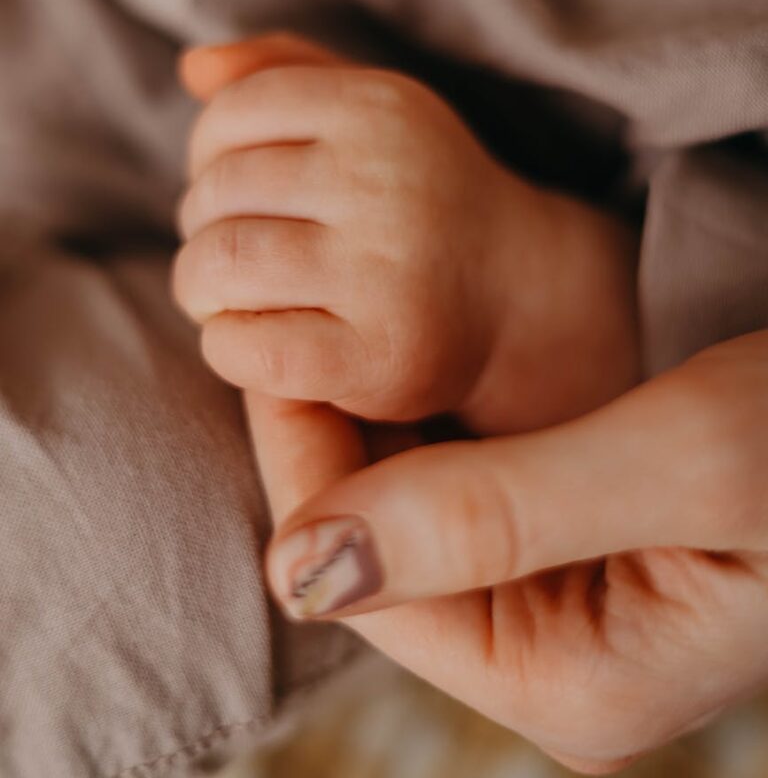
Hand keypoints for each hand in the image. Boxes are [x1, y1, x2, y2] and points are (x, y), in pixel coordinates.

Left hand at [174, 34, 639, 429]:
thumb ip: (282, 69)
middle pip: (216, 194)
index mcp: (378, 108)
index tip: (236, 190)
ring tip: (230, 296)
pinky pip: (242, 346)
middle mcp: (385, 181)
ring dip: (201, 289)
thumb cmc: (417, 192)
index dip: (206, 155)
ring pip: (217, 267)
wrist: (517, 289)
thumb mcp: (368, 110)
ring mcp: (385, 272)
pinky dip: (225, 347)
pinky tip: (257, 340)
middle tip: (230, 253)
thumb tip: (194, 66)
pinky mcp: (379, 354)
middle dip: (202, 227)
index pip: (230, 115)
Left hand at [258, 330, 767, 772]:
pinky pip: (470, 488)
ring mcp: (570, 603)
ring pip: (420, 514)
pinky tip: (411, 354)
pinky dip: (433, 421)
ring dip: (378, 424)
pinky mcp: (585, 546)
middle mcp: (558, 660)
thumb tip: (305, 568)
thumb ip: (493, 511)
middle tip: (286, 322)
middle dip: (335, 441)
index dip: (307, 464)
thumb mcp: (675, 459)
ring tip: (332, 327)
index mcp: (571, 678)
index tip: (267, 352)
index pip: (372, 580)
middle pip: (385, 550)